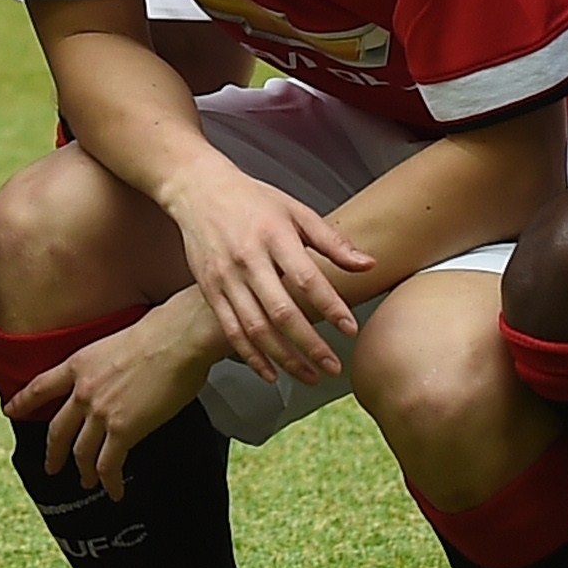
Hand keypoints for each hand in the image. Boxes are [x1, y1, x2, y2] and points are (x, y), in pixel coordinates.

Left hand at [15, 293, 231, 497]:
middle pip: (57, 430)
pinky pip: (109, 465)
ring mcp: (100, 412)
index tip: (11, 411)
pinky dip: (109, 482)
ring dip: (83, 471)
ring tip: (87, 481)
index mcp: (79, 363)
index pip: (40, 387)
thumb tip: (115, 384)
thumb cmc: (159, 332)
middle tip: (51, 466)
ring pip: (81, 452)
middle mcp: (83, 390)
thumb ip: (104, 368)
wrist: (177, 338)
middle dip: (52, 453)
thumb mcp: (114, 342)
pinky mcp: (122, 430)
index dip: (23, 402)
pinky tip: (114, 490)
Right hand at [154, 161, 377, 384]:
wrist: (199, 190)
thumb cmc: (253, 200)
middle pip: (281, 312)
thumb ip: (332, 241)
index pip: (307, 279)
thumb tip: (368, 264)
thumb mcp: (296, 211)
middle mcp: (248, 259)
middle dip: (310, 345)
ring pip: (256, 329)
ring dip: (284, 358)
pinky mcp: (210, 291)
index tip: (351, 329)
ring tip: (309, 376)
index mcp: (274, 236)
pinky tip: (272, 373)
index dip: (331, 307)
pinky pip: (232, 330)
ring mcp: (226, 278)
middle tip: (333, 367)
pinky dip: (252, 356)